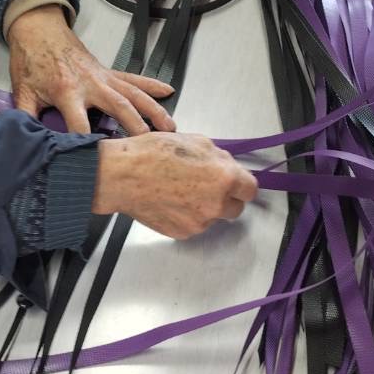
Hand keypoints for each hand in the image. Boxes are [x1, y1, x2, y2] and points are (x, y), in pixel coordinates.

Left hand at [7, 4, 174, 135]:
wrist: (37, 29)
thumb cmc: (30, 60)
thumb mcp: (22, 92)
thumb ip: (25, 119)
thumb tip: (25, 144)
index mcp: (67, 91)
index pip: (79, 125)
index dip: (86, 145)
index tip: (95, 162)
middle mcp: (90, 84)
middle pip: (119, 108)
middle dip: (135, 127)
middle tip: (149, 147)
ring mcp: (102, 77)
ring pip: (133, 94)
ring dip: (153, 109)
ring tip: (169, 128)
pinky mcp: (107, 71)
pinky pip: (132, 78)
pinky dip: (150, 84)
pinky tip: (168, 91)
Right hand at [92, 133, 257, 237]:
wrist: (122, 176)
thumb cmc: (152, 154)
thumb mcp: (194, 140)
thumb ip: (218, 156)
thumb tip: (227, 165)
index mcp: (224, 177)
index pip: (250, 189)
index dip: (241, 184)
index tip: (235, 183)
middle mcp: (216, 203)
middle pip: (236, 208)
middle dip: (225, 197)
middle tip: (206, 185)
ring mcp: (199, 221)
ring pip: (212, 217)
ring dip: (204, 206)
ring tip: (180, 190)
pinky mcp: (183, 232)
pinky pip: (193, 224)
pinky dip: (187, 215)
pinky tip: (170, 200)